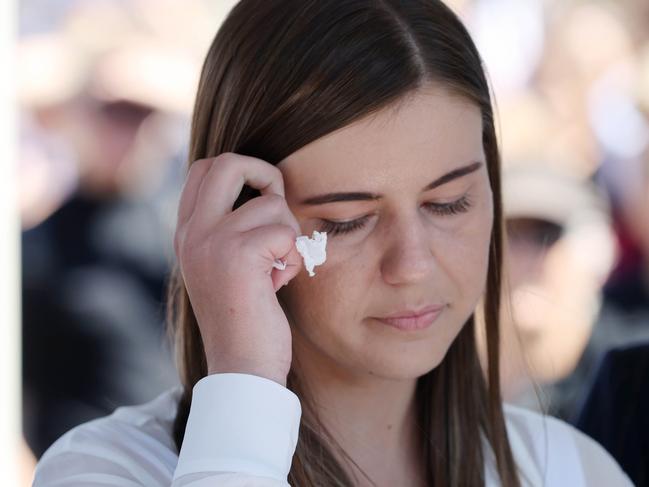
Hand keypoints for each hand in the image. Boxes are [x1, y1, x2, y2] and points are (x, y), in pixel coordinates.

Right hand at [174, 153, 302, 386]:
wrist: (242, 367)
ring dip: (288, 235)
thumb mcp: (227, 265)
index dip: (242, 170)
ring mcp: (211, 242)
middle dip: (266, 177)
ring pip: (271, 203)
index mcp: (187, 232)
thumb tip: (266, 189)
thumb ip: (232, 226)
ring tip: (276, 269)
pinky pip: (286, 232)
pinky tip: (279, 282)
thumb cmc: (245, 317)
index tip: (263, 197)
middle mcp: (193, 232)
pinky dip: (294, 257)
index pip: (204, 168)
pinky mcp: (239, 255)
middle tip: (279, 213)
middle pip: (228, 163)